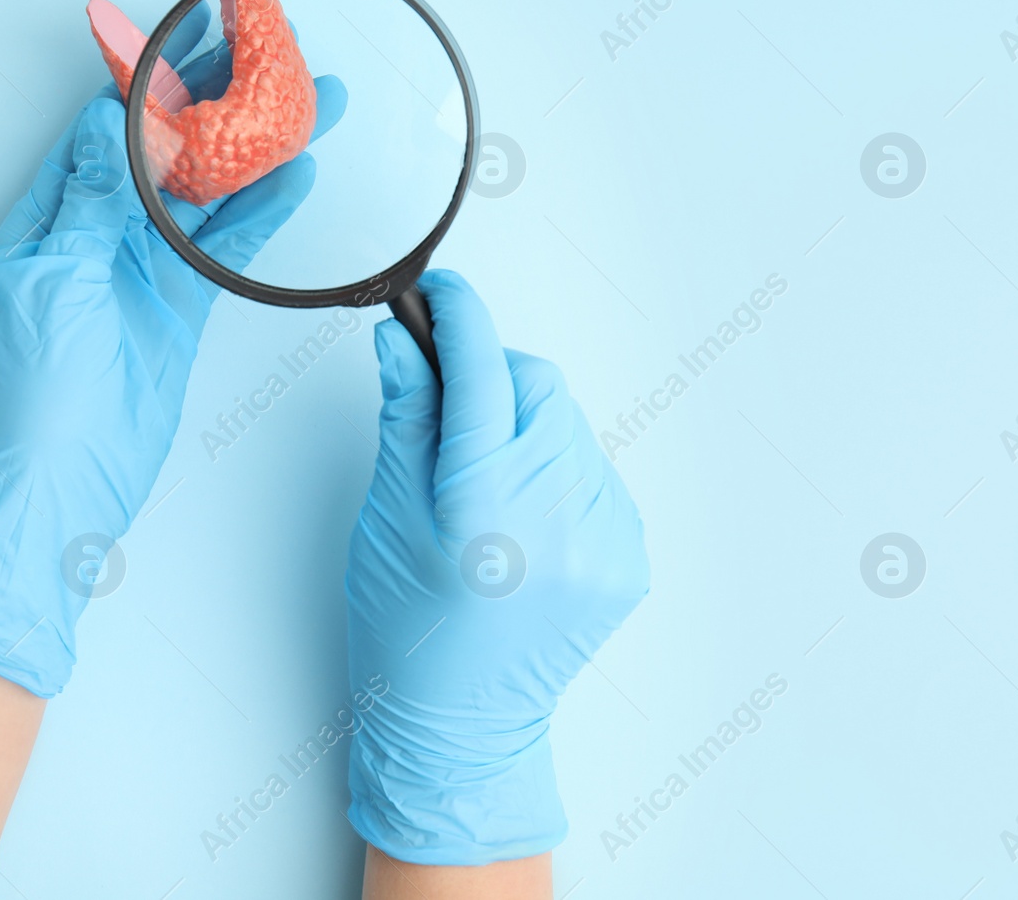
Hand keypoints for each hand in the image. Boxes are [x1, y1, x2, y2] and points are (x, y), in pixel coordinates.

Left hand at [0, 5, 345, 695]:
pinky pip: (223, 251)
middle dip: (216, 103)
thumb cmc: (31, 394)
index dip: (152, 80)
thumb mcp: (54, 278)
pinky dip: (258, 215)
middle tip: (269, 55)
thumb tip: (106, 121)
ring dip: (251, 151)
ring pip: (204, 195)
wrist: (54, 490)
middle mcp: (95, 235)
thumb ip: (92, 201)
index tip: (197, 36)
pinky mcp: (176, 311)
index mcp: (48, 217)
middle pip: (164, 151)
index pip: (105, 127)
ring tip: (307, 105)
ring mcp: (139, 273)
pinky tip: (294, 179)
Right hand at [345, 270, 649, 863]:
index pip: (482, 369)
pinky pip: (595, 473)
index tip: (443, 293)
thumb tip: (406, 338)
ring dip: (526, 427)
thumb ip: (407, 416)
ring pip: (570, 425)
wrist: (460, 724)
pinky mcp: (631, 557)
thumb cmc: (406, 627)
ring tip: (486, 483)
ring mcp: (604, 539)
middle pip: (538, 387)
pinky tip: (522, 518)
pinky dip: (558, 473)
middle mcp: (556, 516)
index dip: (460, 316)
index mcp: (484, 504)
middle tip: (451, 413)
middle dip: (493, 380)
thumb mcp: (387, 515)